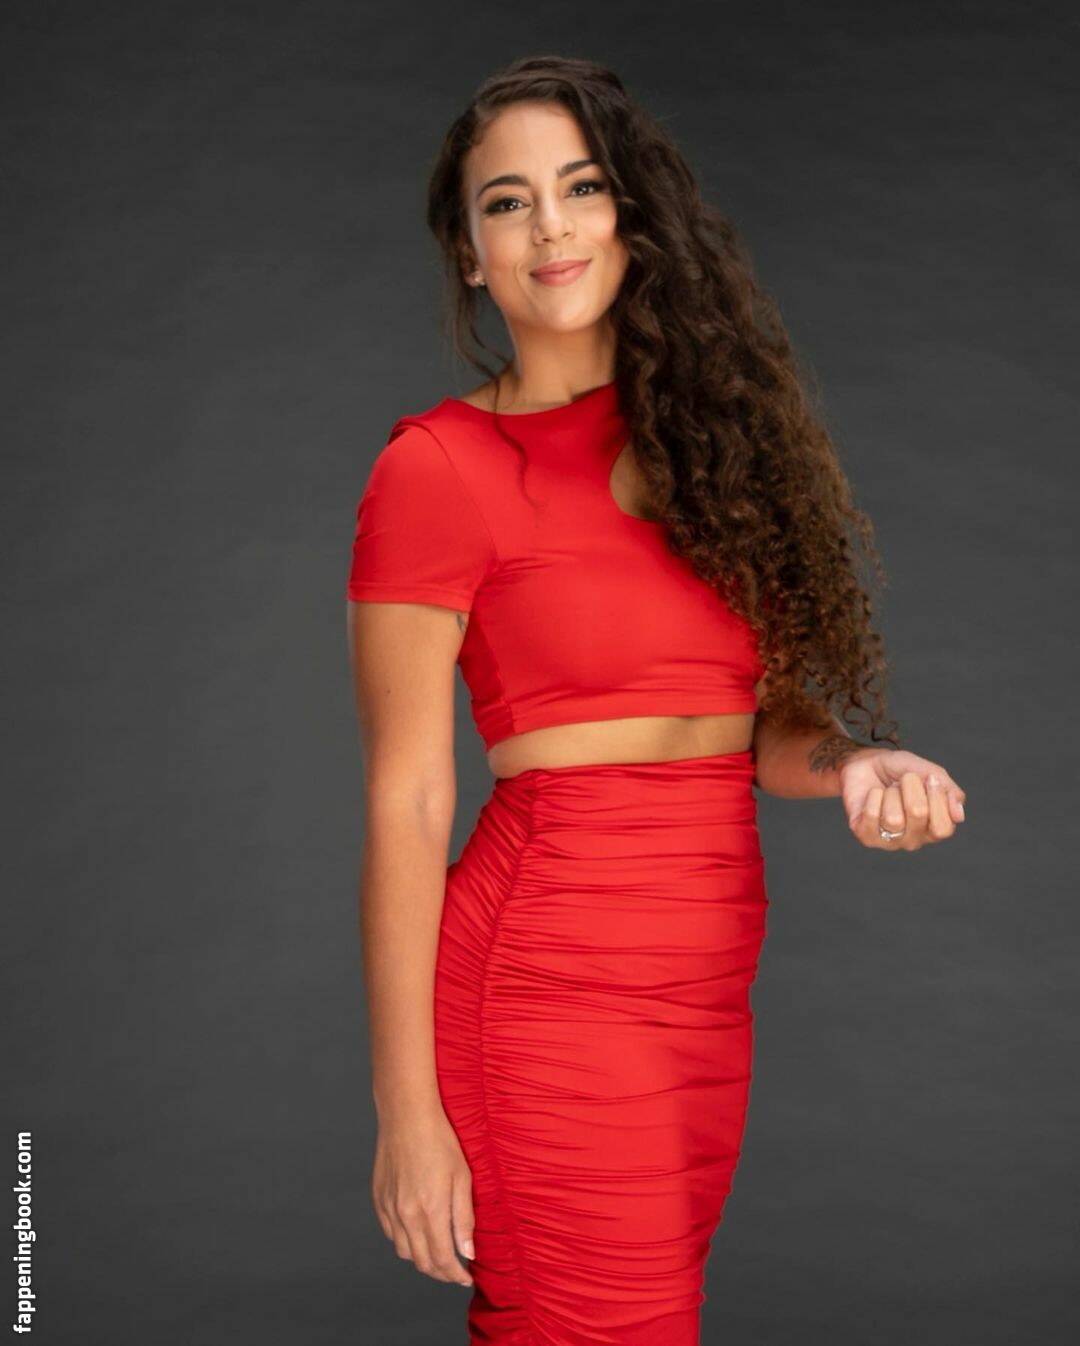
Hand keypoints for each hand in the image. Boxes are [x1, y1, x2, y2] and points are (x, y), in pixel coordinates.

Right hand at [372, 1109, 475, 1287]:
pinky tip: (417, 1234)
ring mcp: (389, 1208)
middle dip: (441, 1273)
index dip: (455, 1275)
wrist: (407, 1116)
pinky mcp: (379, 1199)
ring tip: (438, 1254)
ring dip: (422, 1260)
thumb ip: (464, 1218)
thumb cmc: (440, 1141)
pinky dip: (405, 1242)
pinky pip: (391, 1233)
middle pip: (422, 1262)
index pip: (442, 1259)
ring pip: (404, 1252)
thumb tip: (468, 1252)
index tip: (466, 1278)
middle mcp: (406, 1215)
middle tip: (455, 1271)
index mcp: (430, 1210)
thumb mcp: (462, 1177)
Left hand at [839, 747, 965, 850]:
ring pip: (893, 818)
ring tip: (887, 790)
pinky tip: (873, 795)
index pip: (943, 828)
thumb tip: (958, 816)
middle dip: (911, 788)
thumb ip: (949, 791)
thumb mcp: (930, 772)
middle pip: (918, 815)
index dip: (937, 798)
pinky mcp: (866, 836)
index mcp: (934, 828)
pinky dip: (873, 797)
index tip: (930, 778)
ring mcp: (890, 841)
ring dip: (890, 793)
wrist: (866, 763)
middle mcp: (914, 840)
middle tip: (904, 781)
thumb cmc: (900, 771)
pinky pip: (871, 816)